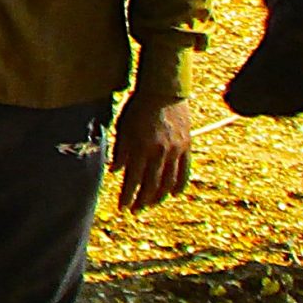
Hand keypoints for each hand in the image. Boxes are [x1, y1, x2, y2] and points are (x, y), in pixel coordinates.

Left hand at [112, 93, 192, 211]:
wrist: (164, 91)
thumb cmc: (138, 108)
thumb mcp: (123, 127)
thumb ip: (120, 150)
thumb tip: (115, 171)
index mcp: (141, 148)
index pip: (133, 179)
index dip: (128, 196)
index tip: (123, 207)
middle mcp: (159, 152)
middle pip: (151, 185)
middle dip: (142, 201)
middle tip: (135, 211)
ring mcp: (175, 150)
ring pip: (169, 181)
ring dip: (159, 196)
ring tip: (151, 204)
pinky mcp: (187, 147)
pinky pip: (184, 170)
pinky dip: (179, 184)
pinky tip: (174, 194)